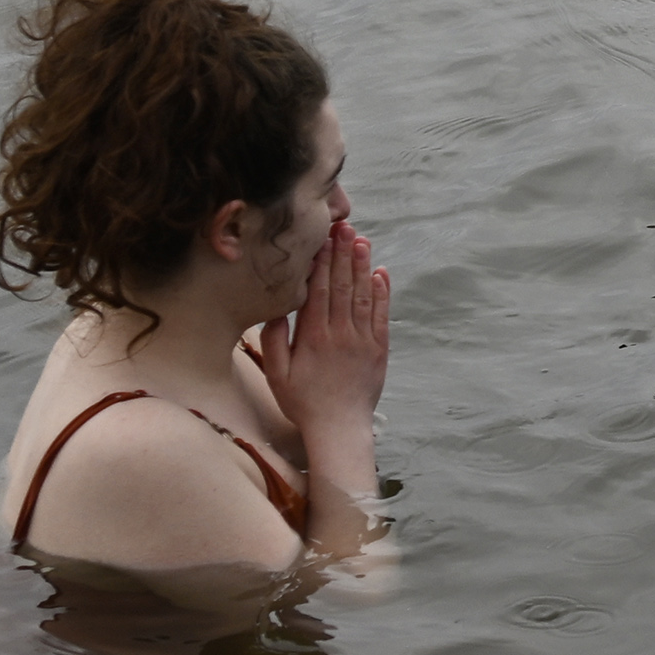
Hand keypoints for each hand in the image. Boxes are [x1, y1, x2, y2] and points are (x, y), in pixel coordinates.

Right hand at [260, 221, 392, 441]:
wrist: (339, 427)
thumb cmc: (302, 402)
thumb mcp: (276, 374)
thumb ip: (273, 341)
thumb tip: (275, 309)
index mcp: (313, 337)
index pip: (318, 290)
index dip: (321, 262)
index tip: (322, 239)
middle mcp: (340, 333)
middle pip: (342, 286)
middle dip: (343, 254)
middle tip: (344, 227)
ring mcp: (363, 339)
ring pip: (362, 295)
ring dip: (362, 266)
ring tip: (361, 241)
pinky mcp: (379, 348)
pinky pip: (381, 315)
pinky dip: (381, 293)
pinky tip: (380, 274)